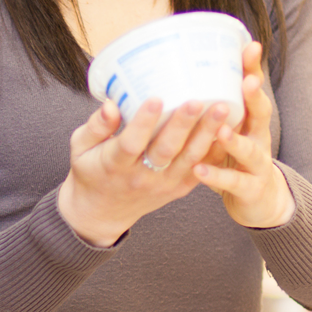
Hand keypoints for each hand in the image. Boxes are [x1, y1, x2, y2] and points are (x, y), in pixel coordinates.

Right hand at [57, 94, 225, 246]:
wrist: (102, 212)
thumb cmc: (91, 171)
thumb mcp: (81, 148)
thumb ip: (95, 126)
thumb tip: (111, 104)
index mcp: (115, 165)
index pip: (131, 143)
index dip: (143, 122)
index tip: (155, 99)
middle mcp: (142, 177)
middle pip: (166, 150)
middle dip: (183, 125)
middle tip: (198, 100)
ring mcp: (164, 185)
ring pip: (189, 159)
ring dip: (207, 134)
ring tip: (222, 109)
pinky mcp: (179, 188)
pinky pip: (201, 169)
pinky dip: (215, 149)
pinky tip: (230, 128)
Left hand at [192, 41, 294, 227]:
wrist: (260, 201)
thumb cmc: (233, 158)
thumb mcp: (225, 131)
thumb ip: (209, 109)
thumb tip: (179, 76)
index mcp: (250, 120)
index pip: (253, 90)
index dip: (252, 69)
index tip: (250, 45)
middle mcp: (258, 138)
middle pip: (261, 114)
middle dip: (255, 97)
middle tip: (247, 81)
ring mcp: (257, 165)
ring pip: (250, 150)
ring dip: (235, 139)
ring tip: (220, 130)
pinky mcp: (249, 189)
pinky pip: (233, 182)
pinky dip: (217, 175)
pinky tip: (199, 169)